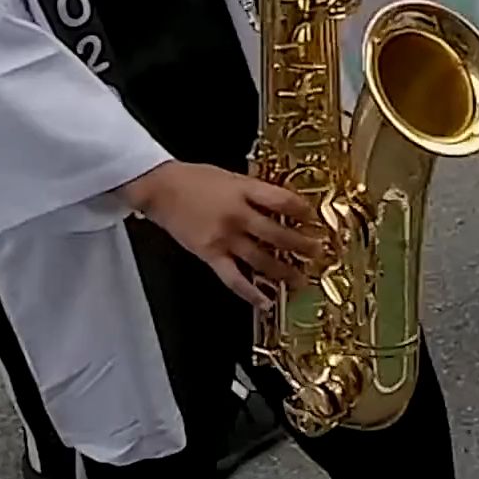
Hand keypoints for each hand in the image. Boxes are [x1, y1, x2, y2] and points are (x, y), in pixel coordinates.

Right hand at [121, 160, 327, 309]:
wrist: (160, 188)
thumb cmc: (195, 179)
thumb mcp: (233, 177)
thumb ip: (256, 192)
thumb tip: (282, 204)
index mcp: (245, 190)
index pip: (284, 201)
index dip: (304, 212)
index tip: (315, 219)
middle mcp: (238, 215)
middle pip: (278, 234)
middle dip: (302, 246)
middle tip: (318, 253)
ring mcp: (224, 237)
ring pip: (261, 259)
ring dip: (284, 271)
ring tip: (301, 280)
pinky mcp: (210, 255)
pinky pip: (234, 278)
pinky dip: (251, 292)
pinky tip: (265, 301)